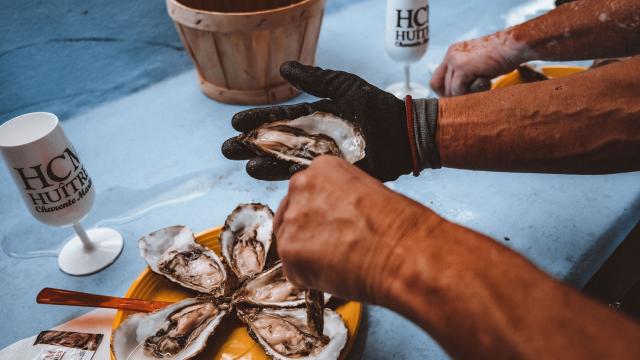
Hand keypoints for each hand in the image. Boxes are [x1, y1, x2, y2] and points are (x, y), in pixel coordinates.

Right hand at [222, 61, 412, 181]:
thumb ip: (316, 79)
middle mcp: (313, 139)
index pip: (280, 119)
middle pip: (276, 142)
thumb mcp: (342, 86)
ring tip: (241, 161)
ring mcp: (320, 157)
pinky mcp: (330, 172)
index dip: (258, 120)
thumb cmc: (375, 106)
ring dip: (262, 161)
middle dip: (251, 145)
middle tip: (227, 148)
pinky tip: (265, 173)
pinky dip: (284, 174)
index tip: (236, 122)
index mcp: (313, 118)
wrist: (402, 131)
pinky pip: (303, 174)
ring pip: (284, 160)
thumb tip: (283, 67)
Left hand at [273, 155, 436, 303]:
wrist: (406, 254)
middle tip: (334, 249)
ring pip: (290, 243)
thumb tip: (338, 219)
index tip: (333, 227)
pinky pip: (294, 271)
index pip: (307, 192)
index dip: (321, 215)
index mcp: (324, 168)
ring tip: (342, 263)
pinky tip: (337, 275)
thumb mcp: (371, 194)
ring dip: (309, 256)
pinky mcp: (289, 251)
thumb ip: (343, 201)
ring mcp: (292, 218)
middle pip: (291, 214)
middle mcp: (301, 186)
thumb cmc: (402, 227)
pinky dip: (311, 279)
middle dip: (308, 233)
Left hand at [430, 31, 525, 96]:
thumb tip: (458, 95)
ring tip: (483, 87)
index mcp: (453, 53)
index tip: (458, 97)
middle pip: (436, 84)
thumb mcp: (478, 65)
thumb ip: (465, 75)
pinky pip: (457, 90)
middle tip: (468, 97)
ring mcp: (455, 60)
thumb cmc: (503, 56)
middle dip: (450, 96)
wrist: (515, 45)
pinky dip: (469, 94)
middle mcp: (451, 54)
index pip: (437, 78)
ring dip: (464, 95)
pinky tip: (486, 85)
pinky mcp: (463, 67)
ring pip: (449, 89)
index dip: (445, 91)